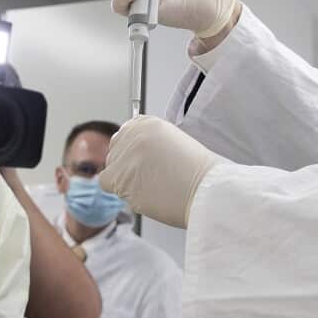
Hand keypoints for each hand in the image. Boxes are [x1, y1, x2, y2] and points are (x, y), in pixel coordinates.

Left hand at [100, 116, 227, 227]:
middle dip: (127, 167)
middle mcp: (133, 135)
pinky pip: (109, 185)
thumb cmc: (199, 172)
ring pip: (112, 171)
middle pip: (115, 153)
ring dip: (127, 182)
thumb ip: (149, 145)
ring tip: (152, 187)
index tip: (141, 162)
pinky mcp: (120, 179)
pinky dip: (123, 192)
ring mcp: (125, 157)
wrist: (207, 189)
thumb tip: (132, 157)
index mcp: (148, 123)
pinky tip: (144, 194)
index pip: (124, 135)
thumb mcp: (174, 142)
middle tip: (149, 178)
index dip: (131, 153)